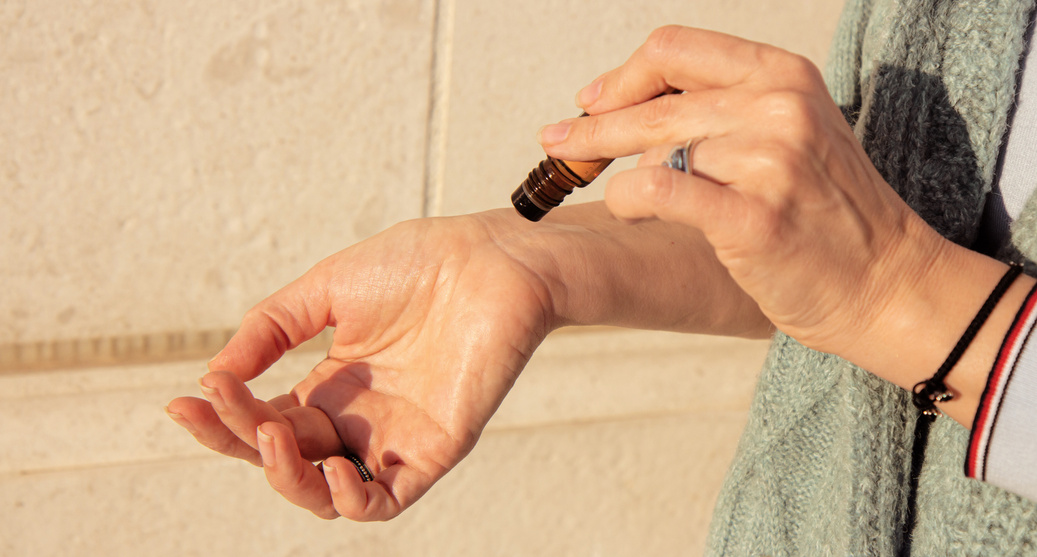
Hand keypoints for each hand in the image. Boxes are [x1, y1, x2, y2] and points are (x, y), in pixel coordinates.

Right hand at [167, 211, 555, 519]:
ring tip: (270, 433)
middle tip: (219, 408)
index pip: (264, 421)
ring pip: (328, 494)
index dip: (223, 420)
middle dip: (240, 441)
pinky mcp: (436, 447)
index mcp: (332, 386)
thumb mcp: (326, 290)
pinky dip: (355, 501)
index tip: (187, 398)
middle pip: (285, 459)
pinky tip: (335, 470)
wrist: (490, 256)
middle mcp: (359, 418)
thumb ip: (272, 330)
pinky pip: (389, 500)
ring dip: (288, 477)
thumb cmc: (418, 264)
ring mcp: (395, 436)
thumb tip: (214, 375)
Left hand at [538, 26, 963, 369]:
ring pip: (652, 150)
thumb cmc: (825, 213)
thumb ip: (719, 109)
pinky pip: (658, 189)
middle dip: (591, 126)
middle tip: (556, 142)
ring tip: (631, 198)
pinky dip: (629, 199)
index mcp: (782, 74)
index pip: (675, 48)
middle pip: (653, 101)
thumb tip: (626, 108)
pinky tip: (630, 208)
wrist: (883, 282)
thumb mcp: (788, 132)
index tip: (593, 100)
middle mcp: (778, 106)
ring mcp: (769, 159)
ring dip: (624, 176)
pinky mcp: (754, 216)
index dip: (623, 75)